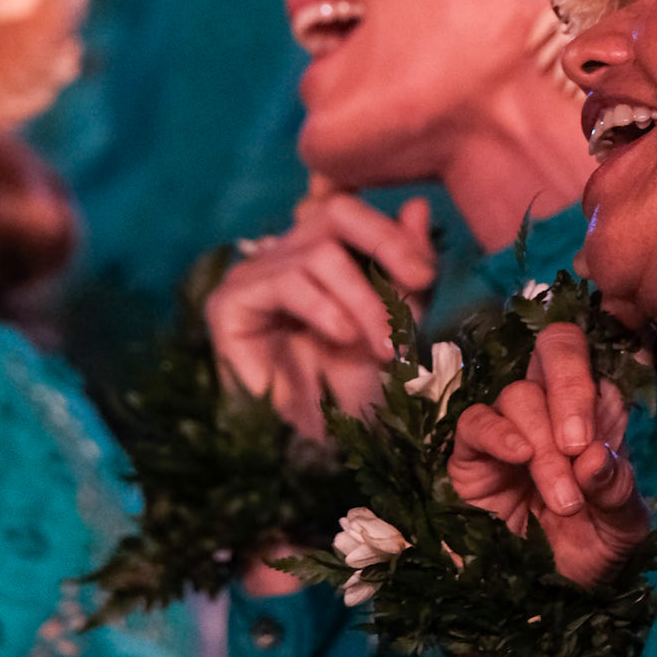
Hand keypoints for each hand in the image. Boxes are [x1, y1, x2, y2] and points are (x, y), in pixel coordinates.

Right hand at [205, 192, 434, 440]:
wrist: (316, 449)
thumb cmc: (355, 387)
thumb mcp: (395, 321)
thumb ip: (406, 267)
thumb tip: (419, 207)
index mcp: (319, 251)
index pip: (354, 214)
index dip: (392, 234)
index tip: (428, 274)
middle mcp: (283, 254)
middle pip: (334, 213)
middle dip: (384, 246)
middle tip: (419, 286)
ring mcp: (252, 275)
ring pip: (318, 252)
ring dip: (364, 298)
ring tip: (385, 346)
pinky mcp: (228, 303)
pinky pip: (284, 282)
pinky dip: (323, 306)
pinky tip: (343, 336)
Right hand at [448, 322, 649, 586]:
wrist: (542, 609)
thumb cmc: (586, 560)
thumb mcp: (621, 533)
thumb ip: (618, 491)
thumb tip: (598, 456)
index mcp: (595, 421)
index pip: (600, 372)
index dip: (602, 399)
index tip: (602, 451)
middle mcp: (553, 414)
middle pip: (556, 351)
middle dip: (572, 385)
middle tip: (580, 445)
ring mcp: (509, 430)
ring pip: (520, 395)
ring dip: (543, 443)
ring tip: (561, 499)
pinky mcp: (471, 456)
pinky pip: (474, 421)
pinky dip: (496, 432)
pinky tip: (517, 456)